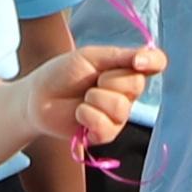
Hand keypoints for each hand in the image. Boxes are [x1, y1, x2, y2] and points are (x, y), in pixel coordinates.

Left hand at [31, 39, 163, 152]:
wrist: (36, 97)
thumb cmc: (62, 73)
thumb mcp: (90, 57)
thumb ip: (120, 57)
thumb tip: (147, 56)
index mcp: (126, 70)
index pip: (156, 63)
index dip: (153, 61)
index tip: (138, 61)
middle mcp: (127, 93)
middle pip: (136, 84)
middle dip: (109, 80)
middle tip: (91, 80)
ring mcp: (118, 116)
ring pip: (121, 108)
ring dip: (94, 99)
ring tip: (82, 99)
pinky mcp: (104, 134)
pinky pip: (108, 128)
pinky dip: (88, 117)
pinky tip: (78, 114)